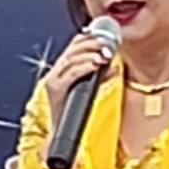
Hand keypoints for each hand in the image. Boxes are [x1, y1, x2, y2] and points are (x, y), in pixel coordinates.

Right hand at [42, 30, 115, 145]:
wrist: (62, 133)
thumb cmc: (75, 112)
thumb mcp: (89, 88)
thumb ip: (100, 76)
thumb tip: (114, 66)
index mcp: (61, 69)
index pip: (73, 45)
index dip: (89, 38)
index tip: (104, 35)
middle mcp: (55, 72)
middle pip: (73, 49)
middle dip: (92, 44)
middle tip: (107, 45)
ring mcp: (53, 80)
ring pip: (71, 59)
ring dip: (90, 54)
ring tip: (104, 55)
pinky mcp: (56, 89)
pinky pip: (71, 74)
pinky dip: (84, 67)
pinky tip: (96, 65)